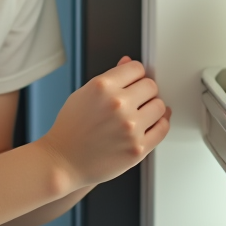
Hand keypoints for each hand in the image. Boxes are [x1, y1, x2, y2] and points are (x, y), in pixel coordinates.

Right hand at [40, 56, 170, 188]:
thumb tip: (127, 62)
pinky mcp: (138, 148)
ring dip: (152, 108)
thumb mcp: (83, 95)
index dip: (136, 75)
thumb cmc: (70, 130)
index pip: (137, 68)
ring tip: (141, 114)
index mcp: (102, 87)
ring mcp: (130, 127)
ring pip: (159, 106)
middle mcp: (118, 105)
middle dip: (145, 91)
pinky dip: (160, 124)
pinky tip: (151, 124)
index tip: (135, 81)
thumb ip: (110, 78)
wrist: (62, 163)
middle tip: (137, 100)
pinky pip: (162, 129)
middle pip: (151, 86)